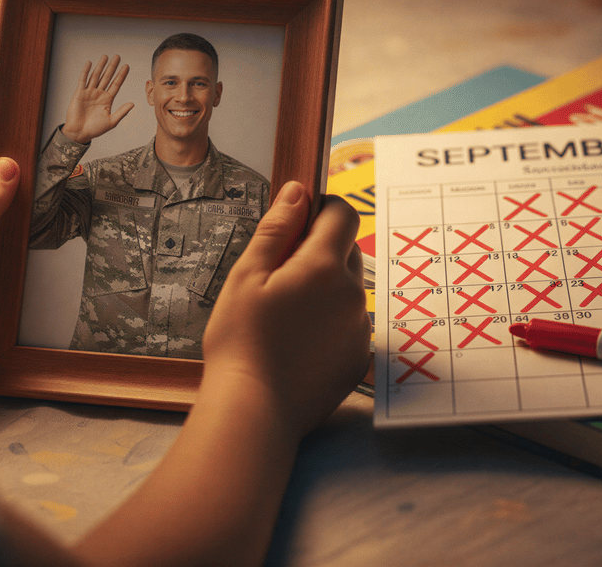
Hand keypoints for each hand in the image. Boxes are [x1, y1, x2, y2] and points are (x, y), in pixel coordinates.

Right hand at [62, 54, 134, 143]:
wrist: (79, 133)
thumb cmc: (95, 129)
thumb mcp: (111, 121)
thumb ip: (122, 112)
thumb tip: (133, 104)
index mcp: (107, 99)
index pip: (116, 84)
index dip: (121, 75)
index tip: (127, 66)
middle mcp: (99, 94)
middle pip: (107, 77)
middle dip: (112, 67)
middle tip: (117, 56)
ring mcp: (89, 92)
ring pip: (96, 76)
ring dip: (101, 66)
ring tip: (105, 56)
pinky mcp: (79, 93)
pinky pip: (83, 80)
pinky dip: (86, 71)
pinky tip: (90, 63)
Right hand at [201, 183, 370, 440]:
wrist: (253, 410)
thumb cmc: (241, 342)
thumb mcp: (247, 275)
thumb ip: (276, 228)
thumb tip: (298, 192)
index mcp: (324, 266)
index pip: (343, 214)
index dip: (322, 209)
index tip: (299, 222)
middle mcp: (352, 293)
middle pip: (346, 251)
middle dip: (319, 252)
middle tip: (280, 277)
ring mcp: (359, 327)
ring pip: (347, 288)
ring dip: (326, 289)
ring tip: (286, 316)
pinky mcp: (360, 357)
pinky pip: (350, 323)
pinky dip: (331, 323)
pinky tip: (299, 342)